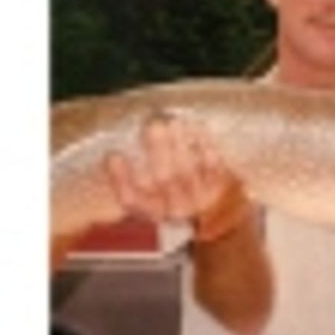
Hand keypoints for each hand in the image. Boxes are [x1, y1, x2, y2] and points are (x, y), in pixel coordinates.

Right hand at [103, 115, 245, 232]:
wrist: (218, 213)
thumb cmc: (176, 196)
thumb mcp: (153, 197)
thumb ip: (135, 178)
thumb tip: (117, 147)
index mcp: (152, 211)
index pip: (131, 200)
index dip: (120, 179)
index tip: (112, 155)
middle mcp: (175, 208)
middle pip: (164, 179)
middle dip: (157, 149)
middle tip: (153, 124)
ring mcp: (200, 197)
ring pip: (187, 170)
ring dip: (179, 142)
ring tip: (173, 121)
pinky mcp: (221, 185)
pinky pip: (211, 163)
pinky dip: (203, 143)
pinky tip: (195, 127)